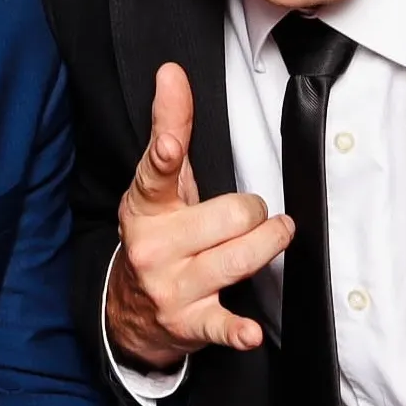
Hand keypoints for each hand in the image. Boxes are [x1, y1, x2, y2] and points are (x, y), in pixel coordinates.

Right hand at [106, 62, 291, 366]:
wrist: (130, 311)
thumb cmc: (159, 234)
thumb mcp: (158, 184)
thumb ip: (169, 127)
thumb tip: (172, 72)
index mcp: (145, 206)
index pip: (157, 172)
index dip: (166, 151)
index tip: (172, 142)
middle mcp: (154, 246)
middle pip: (232, 215)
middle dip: (253, 212)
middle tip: (249, 215)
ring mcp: (172, 287)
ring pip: (239, 258)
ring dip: (268, 245)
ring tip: (275, 235)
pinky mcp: (190, 322)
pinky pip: (221, 325)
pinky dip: (237, 331)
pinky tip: (250, 332)